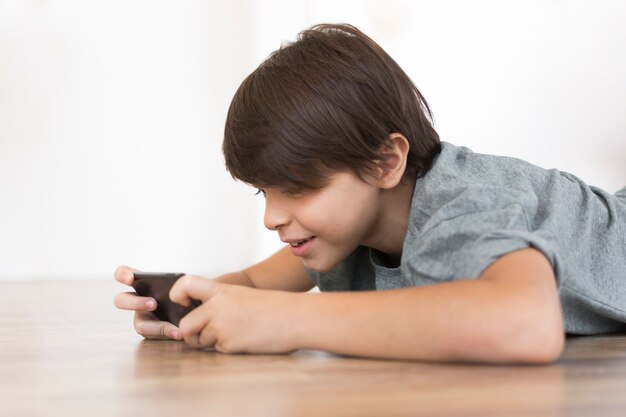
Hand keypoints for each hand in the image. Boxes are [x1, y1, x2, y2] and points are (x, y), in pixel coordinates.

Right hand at [113, 265, 182, 340]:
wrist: (194, 313)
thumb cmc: (186, 294)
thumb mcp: (183, 286)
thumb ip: (178, 284)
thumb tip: (182, 284)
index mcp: (142, 283)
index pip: (124, 274)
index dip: (122, 275)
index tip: (129, 278)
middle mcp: (137, 300)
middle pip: (120, 300)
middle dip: (135, 302)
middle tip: (153, 304)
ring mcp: (142, 317)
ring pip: (138, 324)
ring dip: (155, 325)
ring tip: (173, 327)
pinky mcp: (150, 332)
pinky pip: (153, 336)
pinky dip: (167, 333)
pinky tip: (179, 333)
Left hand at [170, 275, 298, 353]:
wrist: (297, 318)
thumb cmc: (275, 307)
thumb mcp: (243, 295)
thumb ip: (221, 302)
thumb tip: (201, 317)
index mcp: (222, 290)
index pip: (186, 284)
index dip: (178, 294)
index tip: (183, 303)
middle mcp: (217, 306)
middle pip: (185, 325)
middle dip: (191, 335)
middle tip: (202, 336)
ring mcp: (222, 326)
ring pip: (200, 341)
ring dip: (212, 342)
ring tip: (235, 334)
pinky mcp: (229, 343)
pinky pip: (218, 350)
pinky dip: (229, 348)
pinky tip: (246, 340)